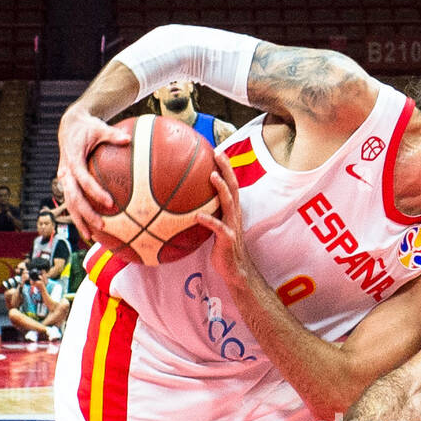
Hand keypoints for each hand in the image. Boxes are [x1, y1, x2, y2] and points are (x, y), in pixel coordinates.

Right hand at [56, 108, 132, 240]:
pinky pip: (71, 201)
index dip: (95, 192)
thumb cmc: (87, 127)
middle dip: (85, 213)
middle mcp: (65, 171)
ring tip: (91, 235)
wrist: (69, 126)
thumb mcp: (99, 128)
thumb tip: (128, 139)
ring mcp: (64, 179)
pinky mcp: (66, 183)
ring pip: (68, 203)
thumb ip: (113, 135)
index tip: (109, 202)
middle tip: (102, 225)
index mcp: (72, 159)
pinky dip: (79, 215)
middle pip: (72, 197)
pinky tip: (90, 228)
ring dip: (79, 220)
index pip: (83, 179)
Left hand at [196, 151, 258, 295]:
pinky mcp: (228, 240)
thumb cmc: (222, 248)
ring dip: (221, 189)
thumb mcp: (214, 227)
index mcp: (232, 210)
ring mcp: (232, 226)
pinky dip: (209, 221)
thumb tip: (184, 203)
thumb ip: (207, 213)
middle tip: (217, 153)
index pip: (231, 184)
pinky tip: (198, 216)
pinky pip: (218, 228)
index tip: (217, 150)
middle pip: (233, 186)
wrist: (235, 270)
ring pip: (229, 203)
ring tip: (212, 176)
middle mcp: (235, 214)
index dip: (226, 167)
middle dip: (226, 169)